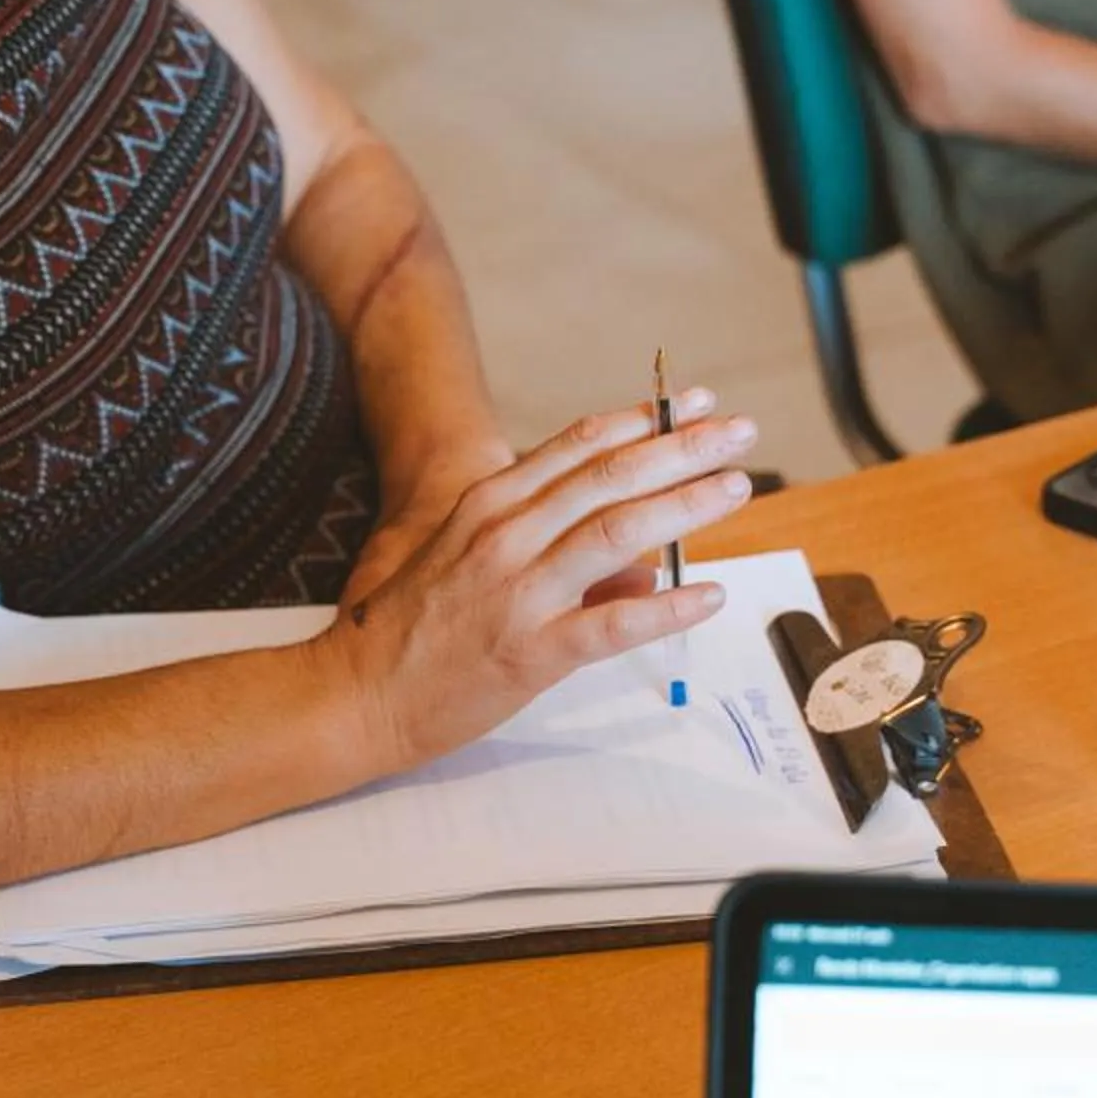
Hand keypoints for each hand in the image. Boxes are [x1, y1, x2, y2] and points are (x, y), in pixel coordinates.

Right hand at [324, 390, 756, 774]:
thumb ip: (555, 552)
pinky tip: (707, 594)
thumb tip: (644, 561)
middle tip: (738, 431)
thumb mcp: (471, 562)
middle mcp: (506, 535)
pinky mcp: (529, 651)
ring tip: (735, 488)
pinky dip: (665, 608)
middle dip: (681, 448)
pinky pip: (611, 625)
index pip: (580, 447)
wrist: (358, 694)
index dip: (644, 421)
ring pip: (616, 534)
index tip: (695, 403)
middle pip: (610, 477)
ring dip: (683, 506)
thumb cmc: (414, 630)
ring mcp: (517, 592)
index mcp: (490, 505)